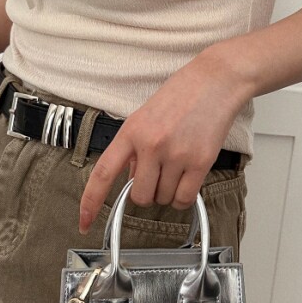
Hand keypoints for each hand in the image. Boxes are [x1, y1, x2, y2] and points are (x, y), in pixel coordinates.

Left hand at [78, 51, 247, 233]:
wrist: (216, 81)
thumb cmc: (182, 94)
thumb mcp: (145, 116)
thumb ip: (134, 148)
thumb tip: (131, 178)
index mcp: (131, 132)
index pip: (103, 173)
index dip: (91, 202)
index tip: (85, 222)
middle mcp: (150, 145)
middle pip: (139, 196)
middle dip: (148, 192)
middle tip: (158, 174)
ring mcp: (175, 154)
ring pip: (163, 198)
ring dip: (169, 192)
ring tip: (178, 166)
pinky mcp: (200, 162)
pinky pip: (185, 198)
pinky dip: (184, 197)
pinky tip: (187, 180)